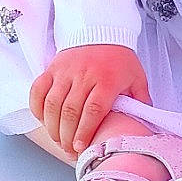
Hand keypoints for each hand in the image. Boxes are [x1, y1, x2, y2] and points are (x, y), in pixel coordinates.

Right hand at [30, 45, 150, 157]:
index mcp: (107, 80)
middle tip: (69, 150)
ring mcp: (65, 71)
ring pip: (53, 103)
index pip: (93, 110)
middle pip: (70, 111)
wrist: (101, 30)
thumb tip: (144, 125)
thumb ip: (140, 101)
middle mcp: (84, 75)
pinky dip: (37, 107)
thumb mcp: (137, 77)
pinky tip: (43, 121)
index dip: (85, 131)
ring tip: (58, 140)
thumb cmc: (119, 59)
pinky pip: (38, 90)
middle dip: (67, 136)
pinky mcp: (52, 68)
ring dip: (52, 126)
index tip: (81, 147)